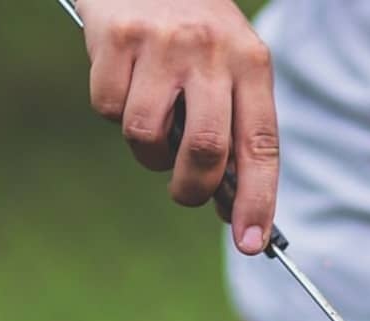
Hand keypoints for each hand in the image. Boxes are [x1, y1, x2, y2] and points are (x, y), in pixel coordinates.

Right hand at [79, 0, 278, 253]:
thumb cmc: (192, 28)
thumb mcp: (228, 63)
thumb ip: (233, 126)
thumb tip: (228, 205)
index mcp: (252, 62)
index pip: (261, 145)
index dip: (257, 200)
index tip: (250, 243)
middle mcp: (212, 51)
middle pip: (204, 151)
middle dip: (191, 189)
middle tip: (184, 191)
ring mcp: (163, 43)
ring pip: (148, 137)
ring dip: (146, 150)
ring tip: (151, 118)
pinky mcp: (117, 38)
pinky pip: (108, 109)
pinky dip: (112, 108)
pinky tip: (124, 79)